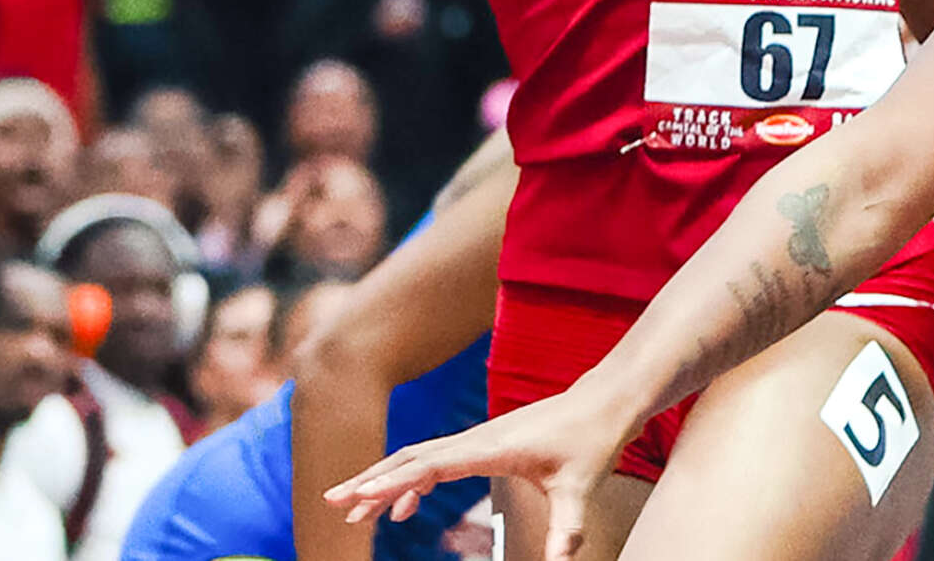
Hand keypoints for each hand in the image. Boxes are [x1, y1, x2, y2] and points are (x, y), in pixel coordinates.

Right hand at [326, 386, 635, 560]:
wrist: (600, 404)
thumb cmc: (590, 441)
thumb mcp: (581, 489)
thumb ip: (566, 529)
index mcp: (488, 447)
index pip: (428, 466)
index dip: (392, 483)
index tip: (361, 496)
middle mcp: (472, 440)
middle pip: (407, 459)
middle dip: (368, 480)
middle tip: (333, 502)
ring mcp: (473, 441)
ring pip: (414, 460)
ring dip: (383, 483)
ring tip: (354, 511)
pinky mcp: (480, 446)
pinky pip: (432, 464)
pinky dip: (410, 484)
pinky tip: (403, 510)